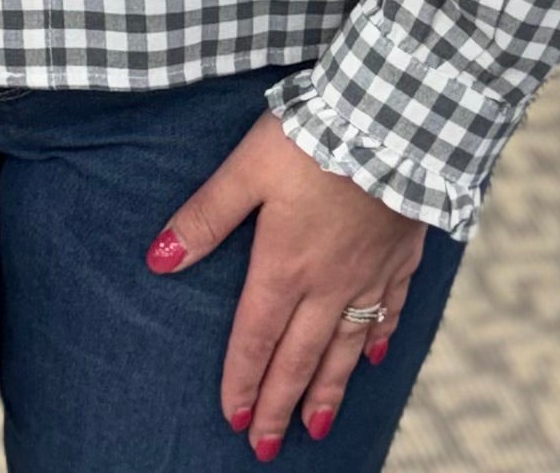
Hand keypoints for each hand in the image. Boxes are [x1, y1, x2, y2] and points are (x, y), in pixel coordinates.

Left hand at [144, 112, 425, 454]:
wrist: (396, 120)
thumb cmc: (314, 137)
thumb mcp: (247, 168)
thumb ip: (205, 216)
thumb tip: (158, 259)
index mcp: (284, 264)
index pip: (255, 337)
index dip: (241, 380)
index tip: (230, 419)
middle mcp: (328, 283)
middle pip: (299, 357)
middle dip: (278, 405)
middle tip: (264, 447)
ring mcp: (369, 273)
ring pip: (345, 348)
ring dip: (327, 391)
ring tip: (314, 428)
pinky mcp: (401, 255)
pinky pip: (389, 311)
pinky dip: (378, 339)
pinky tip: (374, 359)